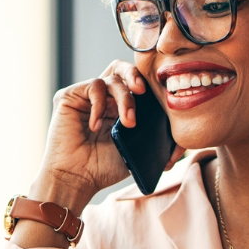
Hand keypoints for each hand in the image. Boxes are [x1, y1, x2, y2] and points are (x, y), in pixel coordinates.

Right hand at [28, 60, 183, 214]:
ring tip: (128, 123)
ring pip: (112, 79)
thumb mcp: (136, 149)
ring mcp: (85, 96)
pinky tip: (96, 127)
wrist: (76, 179)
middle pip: (121, 69)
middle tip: (143, 91)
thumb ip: (153, 135)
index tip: (162, 99)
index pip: (134, 83)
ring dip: (125, 100)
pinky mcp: (69, 96)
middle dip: (136, 75)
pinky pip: (94, 87)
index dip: (148, 85)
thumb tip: (179, 137)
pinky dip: (100, 105)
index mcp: (117, 108)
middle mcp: (102, 98)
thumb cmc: (103, 168)